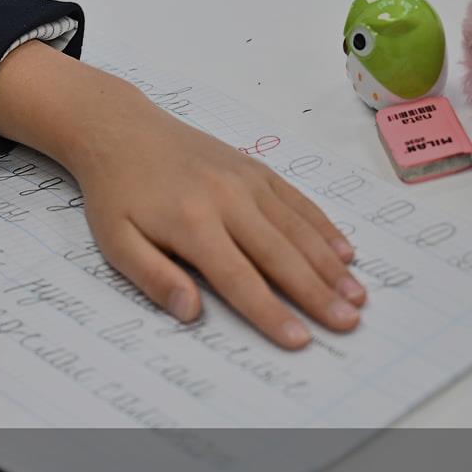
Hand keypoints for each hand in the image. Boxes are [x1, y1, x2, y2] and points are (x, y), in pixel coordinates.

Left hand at [0, 42, 365, 348]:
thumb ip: (153, 277)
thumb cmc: (116, 194)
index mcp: (191, 223)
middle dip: (316, 293)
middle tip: (348, 323)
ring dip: (330, 265)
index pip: (238, 278)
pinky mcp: (254, 167)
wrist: (121, 130)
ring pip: (297, 228)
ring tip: (356, 296)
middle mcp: (227, 199)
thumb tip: (191, 313)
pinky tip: (344, 252)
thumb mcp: (116, 241)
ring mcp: (246, 180)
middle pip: (280, 255)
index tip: (299, 340)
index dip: (270, 312)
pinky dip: (323, 228)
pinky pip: (297, 201)